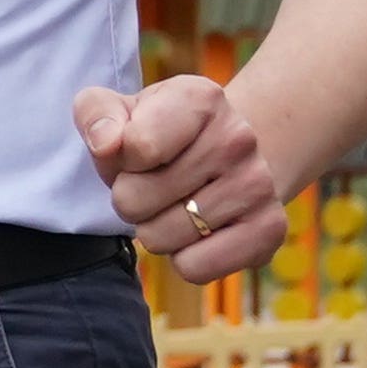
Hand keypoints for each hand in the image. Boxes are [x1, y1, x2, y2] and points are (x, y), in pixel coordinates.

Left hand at [73, 76, 283, 282]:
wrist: (228, 160)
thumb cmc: (160, 136)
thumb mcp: (121, 110)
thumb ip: (97, 114)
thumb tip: (106, 144)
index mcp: (200, 99)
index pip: (135, 146)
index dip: (118, 160)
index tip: (135, 153)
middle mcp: (238, 138)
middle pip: (134, 200)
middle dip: (129, 199)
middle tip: (153, 185)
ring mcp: (258, 185)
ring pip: (159, 238)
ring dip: (154, 229)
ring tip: (176, 205)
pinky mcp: (269, 230)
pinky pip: (193, 268)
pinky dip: (183, 258)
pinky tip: (199, 232)